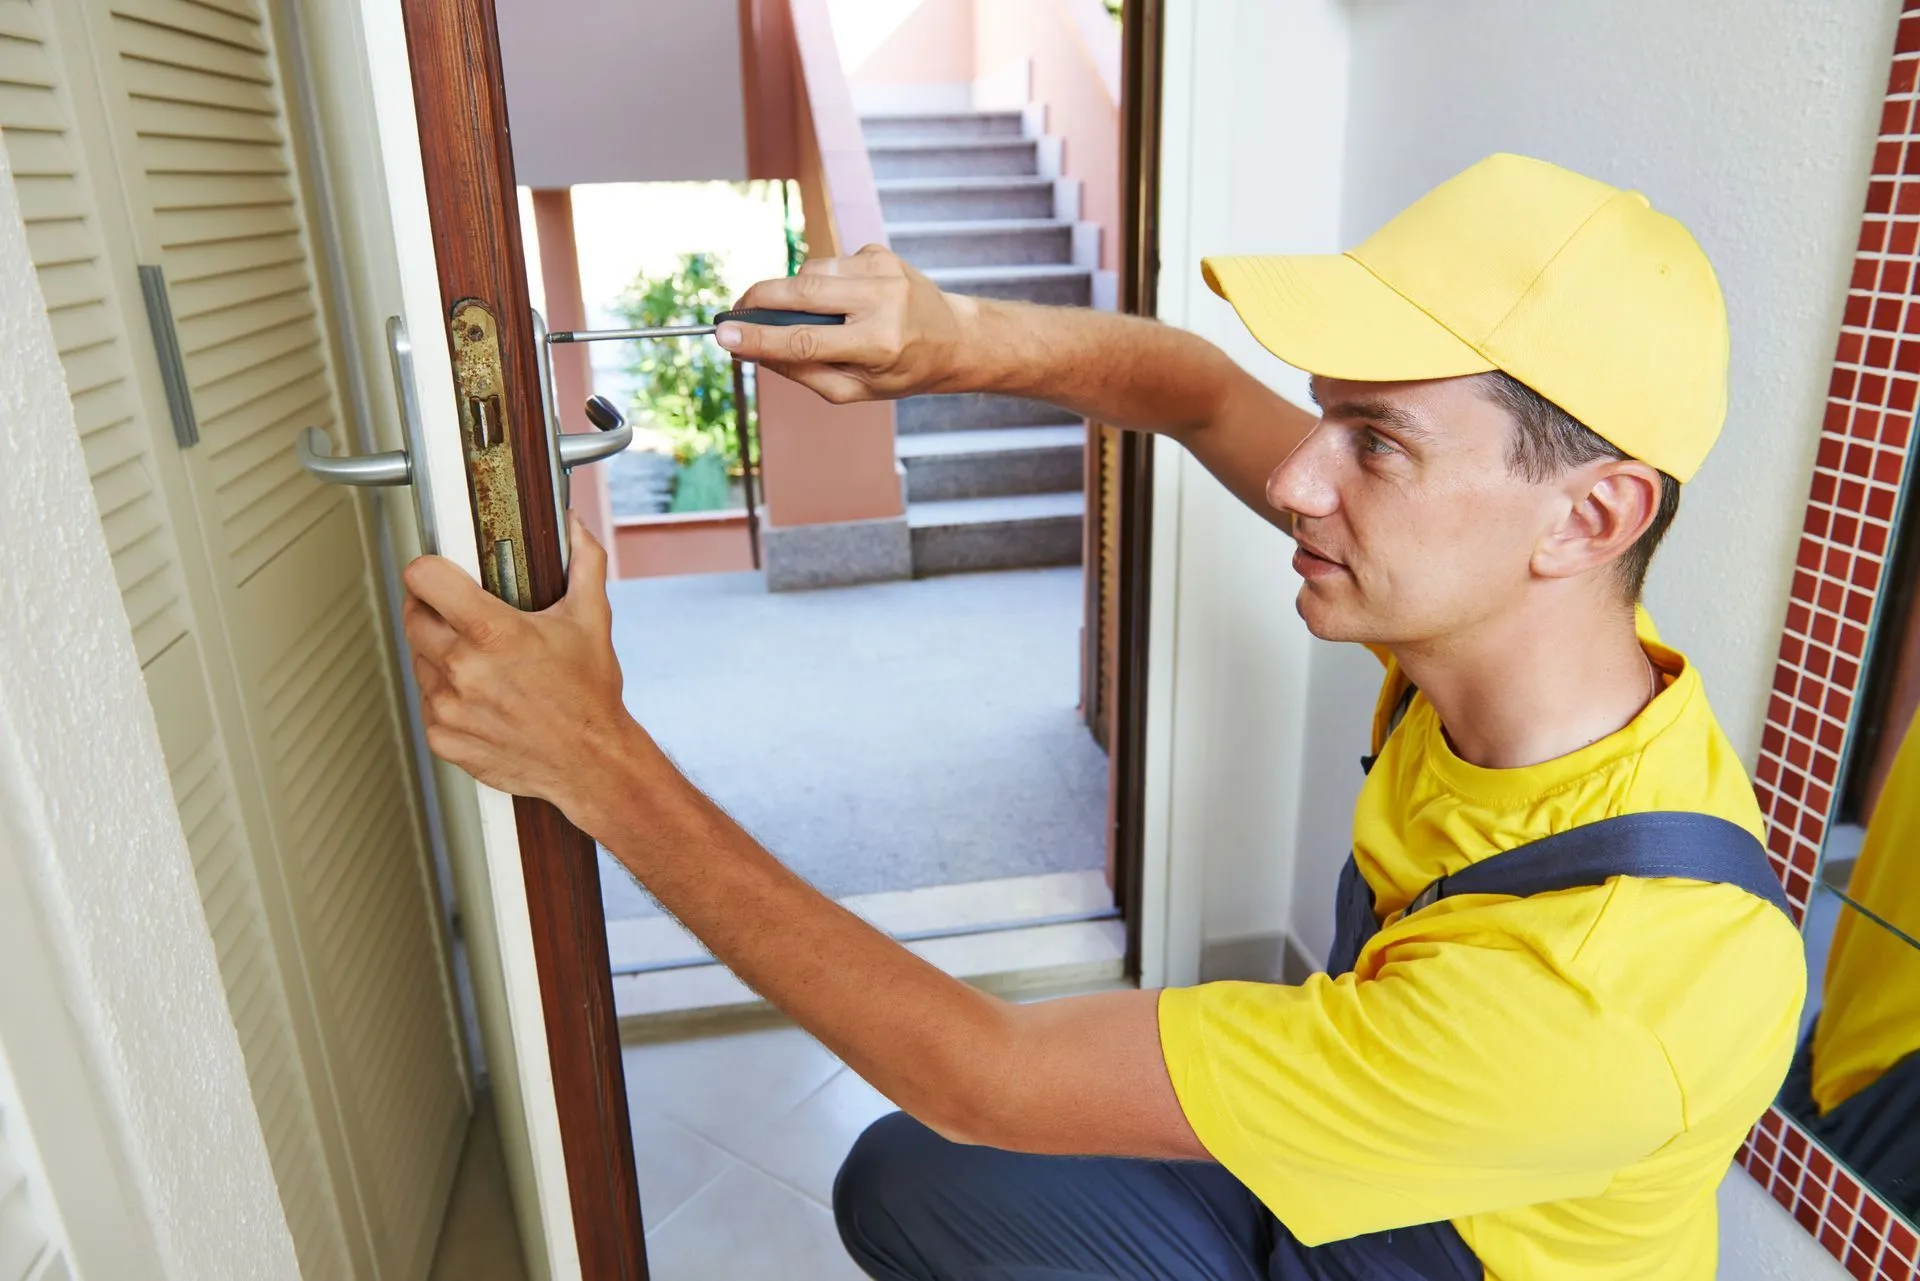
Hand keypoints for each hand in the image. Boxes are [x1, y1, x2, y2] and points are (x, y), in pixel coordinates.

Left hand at [401, 515, 644, 826]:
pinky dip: (446, 696)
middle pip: (413, 616)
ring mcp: (448, 707)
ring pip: (418, 660)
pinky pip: (427, 703)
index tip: (438, 574)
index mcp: (494, 633)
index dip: (428, 569)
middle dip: (432, 609)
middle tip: (460, 615)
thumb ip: (584, 563)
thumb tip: (575, 527)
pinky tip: (480, 696)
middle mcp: (463, 669)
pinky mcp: (443, 738)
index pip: (423, 578)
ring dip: (438, 654)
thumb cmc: (589, 696)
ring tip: (479, 661)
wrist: (591, 762)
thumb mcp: (592, 620)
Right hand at [715, 244, 973, 402]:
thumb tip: (751, 348)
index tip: (724, 335)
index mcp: (880, 346)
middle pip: (803, 292)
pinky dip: (821, 281)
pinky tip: (841, 299)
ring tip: (805, 314)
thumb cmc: (901, 371)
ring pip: (810, 271)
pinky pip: (829, 264)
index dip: (759, 338)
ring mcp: (884, 271)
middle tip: (735, 313)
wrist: (953, 338)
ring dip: (793, 291)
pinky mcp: (879, 253)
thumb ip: (802, 371)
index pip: (806, 340)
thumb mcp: (854, 389)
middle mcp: (884, 302)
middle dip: (759, 299)